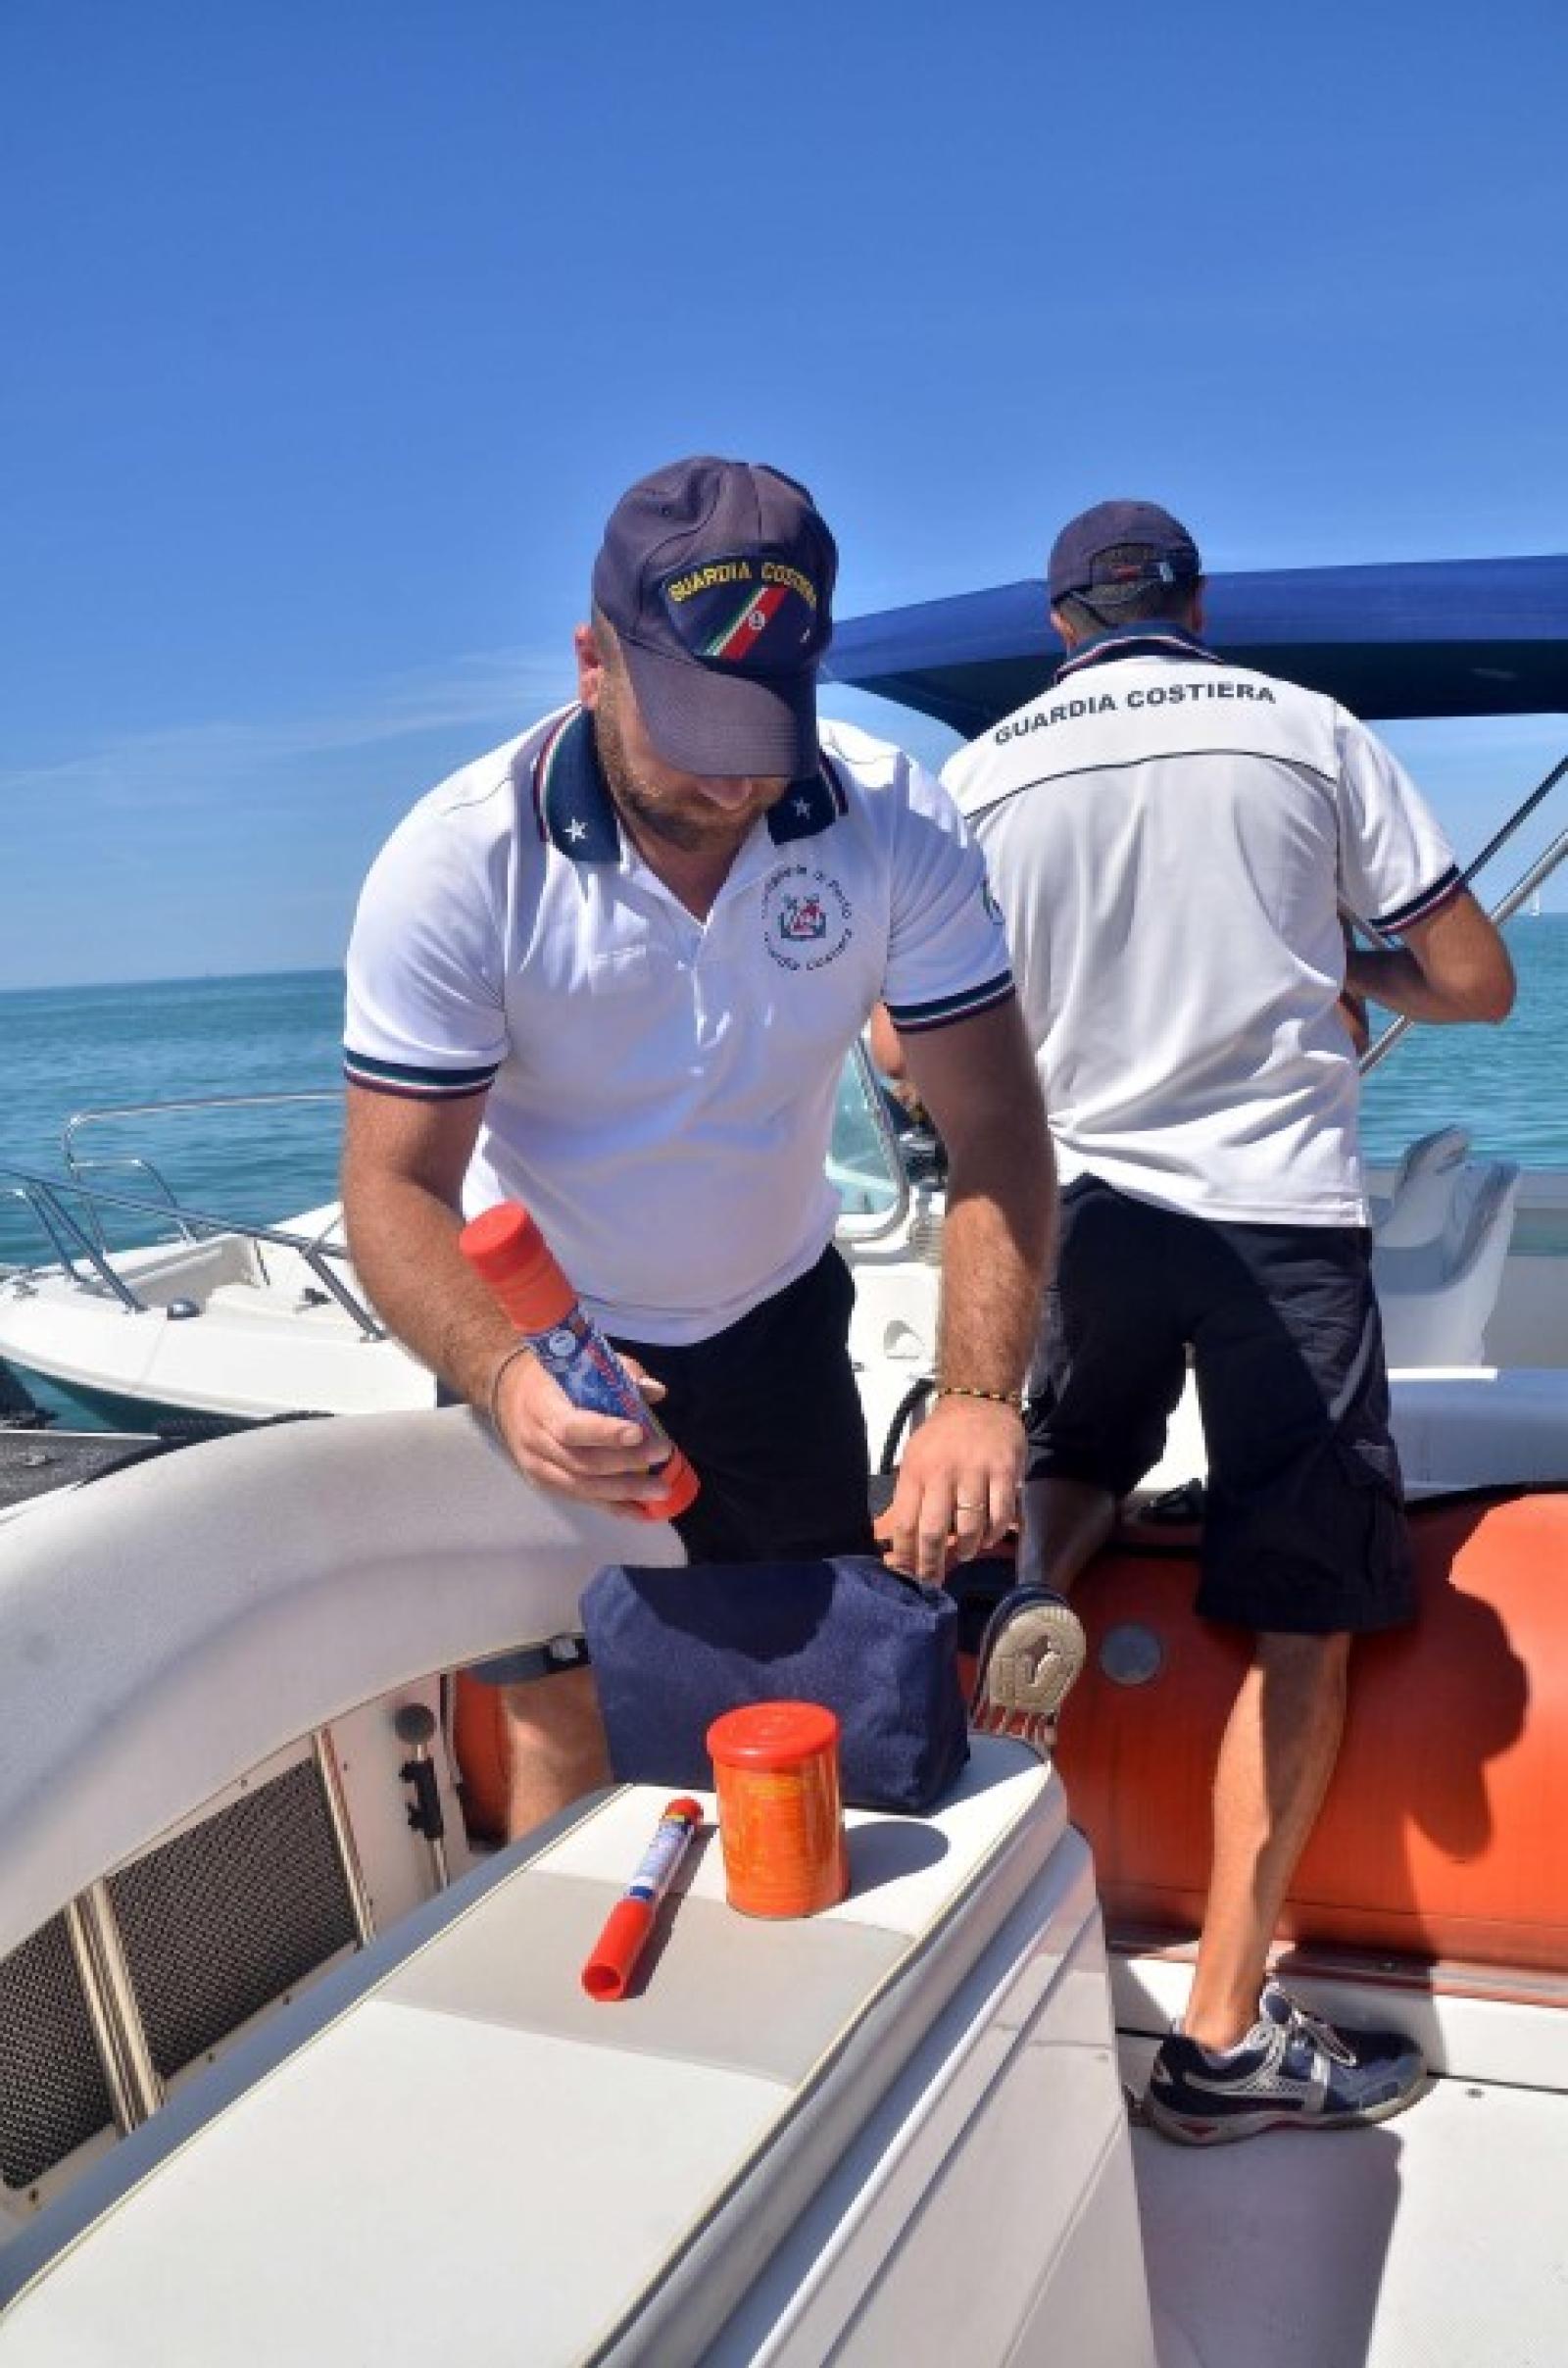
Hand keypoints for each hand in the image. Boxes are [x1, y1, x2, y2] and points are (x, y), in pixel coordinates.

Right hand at [491, 1348, 674, 1514]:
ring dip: (625, 1492)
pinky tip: (641, 1511)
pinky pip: (581, 1499)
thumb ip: (618, 1374)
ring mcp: (538, 1467)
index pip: (572, 1427)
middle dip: (626, 1463)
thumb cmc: (552, 1376)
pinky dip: (613, 1507)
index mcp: (543, 1407)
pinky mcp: (544, 1483)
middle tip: (663, 1454)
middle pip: (582, 1462)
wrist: (508, 1394)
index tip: (639, 1432)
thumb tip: (654, 1391)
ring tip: (660, 1490)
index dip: (606, 1433)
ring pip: (583, 1488)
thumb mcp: (579, 1362)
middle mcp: (536, 1442)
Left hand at [879, 1395, 1023, 1582]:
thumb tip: (903, 1542)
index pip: (906, 1522)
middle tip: (935, 1582)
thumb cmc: (943, 1437)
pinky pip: (1000, 1514)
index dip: (905, 1556)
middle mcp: (943, 1473)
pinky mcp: (1004, 1471)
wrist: (978, 1401)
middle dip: (932, 1564)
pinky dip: (993, 1533)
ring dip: (966, 1548)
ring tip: (965, 1552)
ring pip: (969, 1526)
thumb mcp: (916, 1458)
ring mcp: (975, 1472)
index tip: (907, 1578)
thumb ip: (912, 1495)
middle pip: (934, 1530)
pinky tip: (988, 1538)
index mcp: (916, 1472)